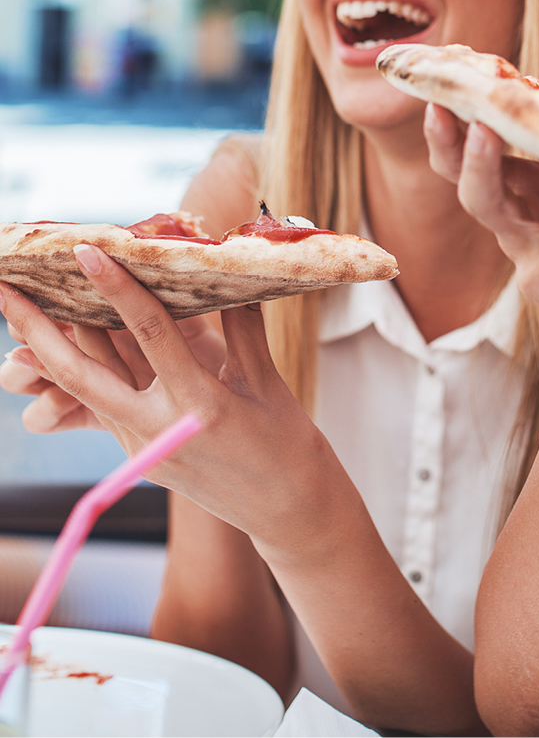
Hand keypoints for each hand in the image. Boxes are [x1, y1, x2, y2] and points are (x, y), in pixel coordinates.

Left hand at [0, 248, 331, 547]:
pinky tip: (73, 340)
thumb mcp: (267, 382)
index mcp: (199, 406)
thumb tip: (230, 278)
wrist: (285, 510)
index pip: (149, 334)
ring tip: (23, 309)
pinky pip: (104, 402)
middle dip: (37, 330)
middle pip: (82, 373)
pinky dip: (85, 368)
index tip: (88, 251)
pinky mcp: (138, 456)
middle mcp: (158, 429)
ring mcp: (141, 447)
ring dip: (49, 348)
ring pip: (84, 388)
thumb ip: (243, 329)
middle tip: (5, 288)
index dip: (118, 289)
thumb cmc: (287, 445)